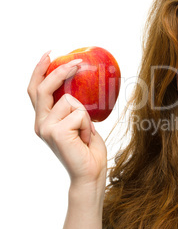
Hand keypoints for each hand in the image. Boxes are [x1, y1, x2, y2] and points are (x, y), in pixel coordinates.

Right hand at [27, 51, 106, 187]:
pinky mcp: (55, 132)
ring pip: (71, 101)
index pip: (36, 90)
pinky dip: (88, 125)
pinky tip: (85, 139)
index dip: (40, 71)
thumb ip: (74, 109)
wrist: (90, 173)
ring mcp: (45, 128)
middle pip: (43, 88)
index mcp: (44, 120)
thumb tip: (81, 89)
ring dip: (86, 116)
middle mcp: (41, 123)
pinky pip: (79, 113)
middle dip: (60, 71)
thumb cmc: (88, 150)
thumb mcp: (81, 124)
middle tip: (78, 63)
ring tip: (85, 134)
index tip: (50, 55)